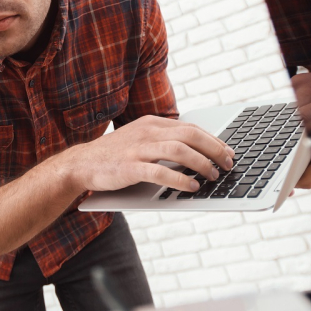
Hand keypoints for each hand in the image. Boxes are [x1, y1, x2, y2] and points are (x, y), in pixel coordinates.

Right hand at [59, 115, 234, 193]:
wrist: (81, 164)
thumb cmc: (114, 155)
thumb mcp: (140, 139)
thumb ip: (164, 141)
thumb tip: (196, 152)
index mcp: (152, 123)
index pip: (191, 127)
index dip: (213, 139)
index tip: (228, 152)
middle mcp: (147, 132)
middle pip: (190, 135)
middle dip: (214, 149)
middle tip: (228, 163)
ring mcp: (138, 148)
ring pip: (180, 150)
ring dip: (202, 163)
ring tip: (214, 175)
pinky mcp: (130, 167)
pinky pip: (161, 172)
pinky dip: (180, 179)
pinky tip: (192, 187)